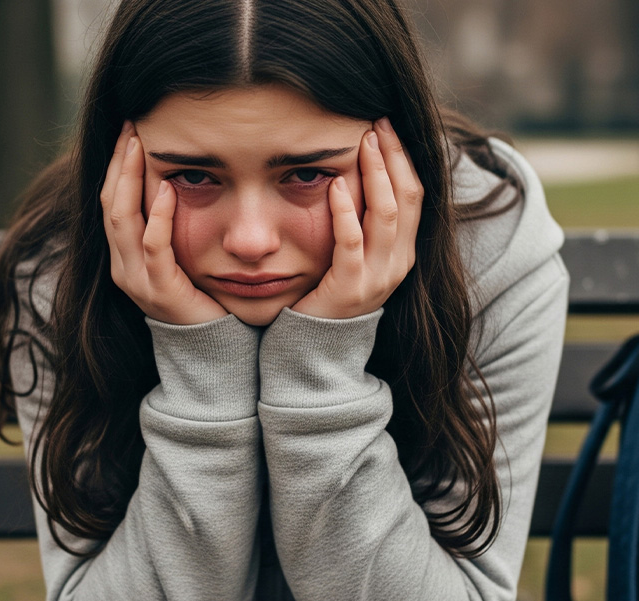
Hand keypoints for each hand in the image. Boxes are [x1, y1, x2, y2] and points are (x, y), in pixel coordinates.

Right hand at [100, 123, 227, 324]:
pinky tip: (168, 189)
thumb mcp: (180, 257)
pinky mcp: (159, 290)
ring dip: (130, 180)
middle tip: (130, 127)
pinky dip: (159, 217)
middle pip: (109, 206)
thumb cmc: (202, 297)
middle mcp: (122, 268)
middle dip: (118, 164)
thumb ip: (170, 227)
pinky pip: (153, 247)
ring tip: (139, 146)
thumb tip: (178, 181)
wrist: (213, 346)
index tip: (128, 132)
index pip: (110, 203)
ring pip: (122, 221)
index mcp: (124, 258)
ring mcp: (137, 281)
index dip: (115, 167)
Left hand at [292, 117, 420, 319]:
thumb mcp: (356, 255)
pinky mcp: (351, 288)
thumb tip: (360, 175)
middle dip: (393, 157)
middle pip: (408, 198)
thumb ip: (364, 223)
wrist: (316, 344)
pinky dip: (345, 211)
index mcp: (404, 252)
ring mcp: (378, 277)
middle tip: (377, 125)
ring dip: (375, 175)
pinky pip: (352, 243)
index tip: (388, 128)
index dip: (404, 159)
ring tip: (362, 144)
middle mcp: (399, 263)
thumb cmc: (331, 291)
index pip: (415, 196)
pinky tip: (335, 186)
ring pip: (387, 215)